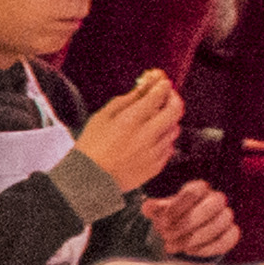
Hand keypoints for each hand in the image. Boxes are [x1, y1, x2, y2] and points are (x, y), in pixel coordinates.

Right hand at [75, 71, 187, 187]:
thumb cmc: (91, 147)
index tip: (162, 83)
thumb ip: (125, 100)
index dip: (163, 86)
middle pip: (174, 110)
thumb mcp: (102, 117)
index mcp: (130, 120)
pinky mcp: (156, 166)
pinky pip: (169, 147)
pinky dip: (164, 139)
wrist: (89, 181)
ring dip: (169, 120)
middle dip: (173, 99)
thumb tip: (142, 88)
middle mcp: (146, 135)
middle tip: (168, 96)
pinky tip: (152, 139)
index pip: (158, 96)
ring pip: (174, 129)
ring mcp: (153, 152)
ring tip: (158, 119)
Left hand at [147, 182, 243, 259]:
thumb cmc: (170, 218)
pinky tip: (189, 251)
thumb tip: (149, 207)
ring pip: (221, 223)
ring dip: (195, 237)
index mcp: (199, 188)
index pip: (194, 191)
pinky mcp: (231, 234)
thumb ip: (153, 208)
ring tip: (173, 245)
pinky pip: (228, 240)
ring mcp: (226, 216)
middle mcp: (216, 199)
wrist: (180, 234)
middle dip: (188, 223)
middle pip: (213, 205)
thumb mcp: (158, 212)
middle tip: (167, 235)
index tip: (162, 222)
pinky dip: (208, 248)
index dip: (177, 207)